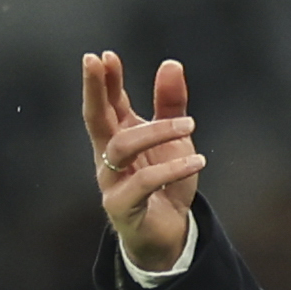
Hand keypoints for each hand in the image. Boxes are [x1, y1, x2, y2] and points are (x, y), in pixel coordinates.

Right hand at [81, 52, 204, 273]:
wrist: (168, 234)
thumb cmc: (166, 184)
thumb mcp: (176, 139)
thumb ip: (171, 105)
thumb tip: (171, 63)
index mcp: (118, 136)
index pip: (107, 102)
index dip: (105, 79)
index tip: (105, 55)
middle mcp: (108, 157)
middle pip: (95, 118)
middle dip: (94, 88)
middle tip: (96, 60)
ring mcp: (111, 182)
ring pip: (122, 147)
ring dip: (156, 131)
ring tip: (190, 125)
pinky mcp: (121, 207)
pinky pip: (142, 183)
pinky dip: (171, 169)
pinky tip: (196, 160)